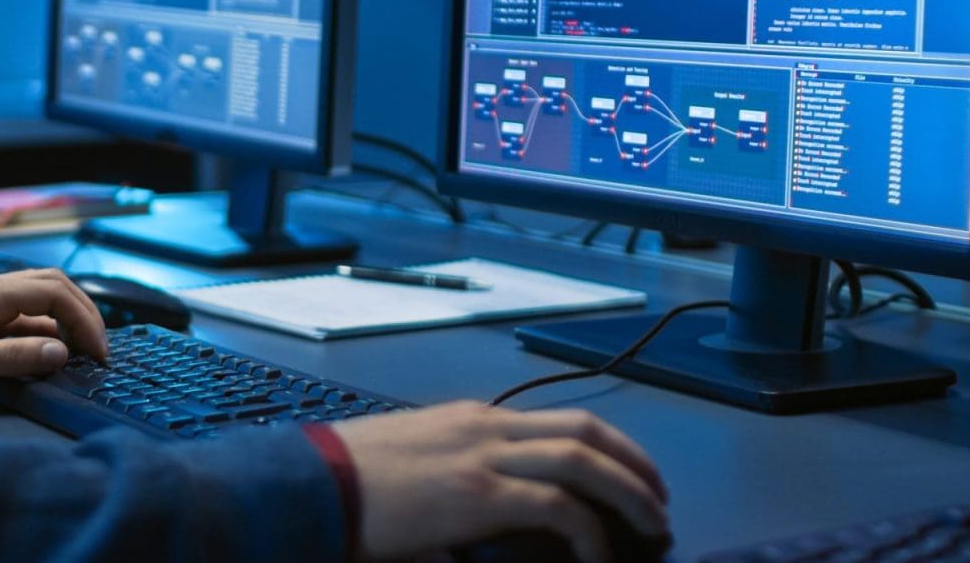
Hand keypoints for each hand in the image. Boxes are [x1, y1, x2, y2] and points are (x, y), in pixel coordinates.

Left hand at [0, 269, 111, 397]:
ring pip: (37, 298)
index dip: (85, 321)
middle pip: (53, 286)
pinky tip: (43, 354)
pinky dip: (40, 330)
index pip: (55, 294)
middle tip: (98, 349)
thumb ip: (16, 358)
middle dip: (83, 313)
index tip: (98, 353)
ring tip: (78, 352)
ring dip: (63, 320)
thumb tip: (62, 353)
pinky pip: (18, 314)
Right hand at [333, 401, 668, 562]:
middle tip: (658, 499)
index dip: (604, 448)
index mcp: (470, 420)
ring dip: (629, 490)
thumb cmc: (347, 486)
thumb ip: (455, 487)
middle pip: (584, 430)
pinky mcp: (478, 494)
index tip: (626, 475)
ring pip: (583, 458)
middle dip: (634, 463)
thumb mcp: (411, 472)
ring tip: (652, 524)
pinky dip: (589, 531)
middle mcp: (485, 427)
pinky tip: (598, 557)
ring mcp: (484, 456)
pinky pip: (557, 507)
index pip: (555, 421)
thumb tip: (484, 530)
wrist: (310, 484)